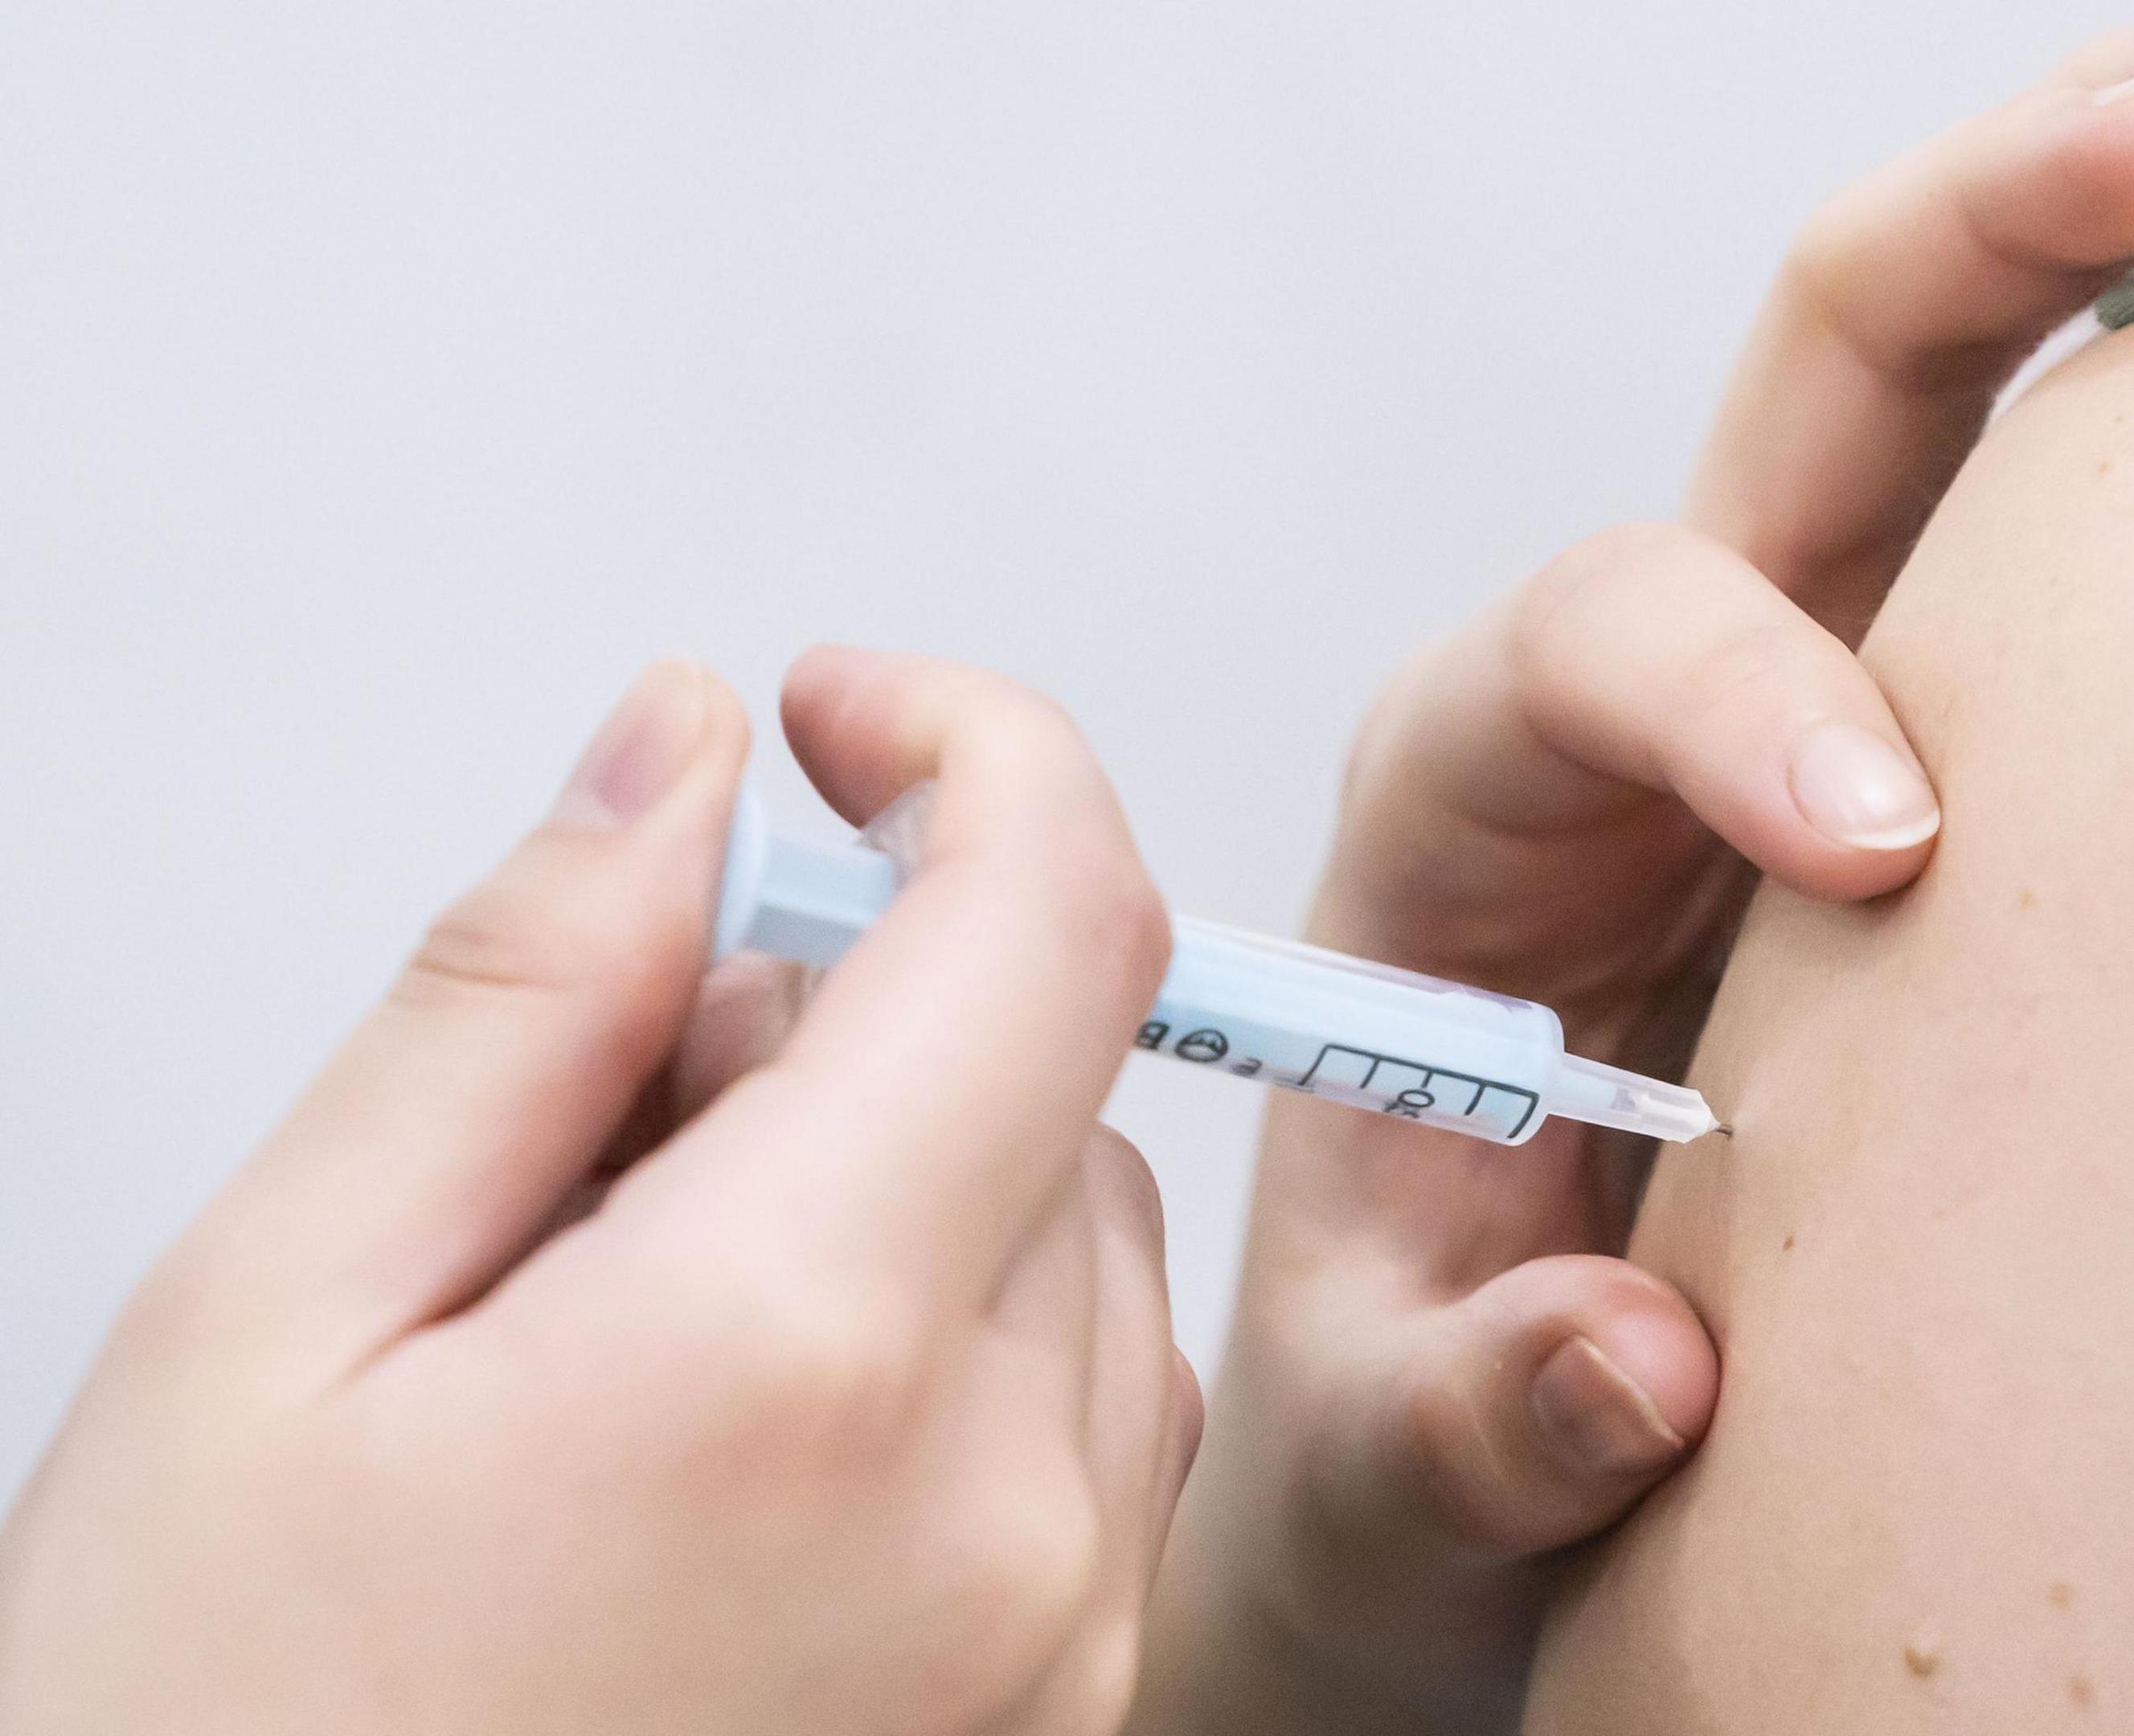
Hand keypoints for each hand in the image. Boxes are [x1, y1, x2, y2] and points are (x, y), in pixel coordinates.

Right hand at [0, 650, 1203, 1735]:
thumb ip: (519, 1000)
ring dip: (900, 1201)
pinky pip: (1081, 1432)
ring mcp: (1058, 1648)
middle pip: (1056, 1089)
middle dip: (855, 1031)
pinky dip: (942, 1360)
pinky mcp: (1061, 1726)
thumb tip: (680, 757)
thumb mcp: (270, 1324)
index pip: (1051, 925)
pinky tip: (720, 1462)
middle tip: (590, 1148)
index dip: (971, 753)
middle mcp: (1003, 1522)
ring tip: (620, 1346)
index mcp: (802, 1370)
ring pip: (1077, 1254)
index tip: (846, 717)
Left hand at [1125, 3, 2133, 1730]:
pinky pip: (2073, 540)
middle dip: (1984, 231)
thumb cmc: (1396, 1446)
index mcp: (1460, 824)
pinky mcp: (1963, 764)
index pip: (1586, 649)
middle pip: (1805, 393)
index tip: (1896, 846)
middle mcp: (1645, 712)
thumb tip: (1637, 1368)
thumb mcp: (1378, 1476)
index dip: (1737, 696)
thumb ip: (1465, 1424)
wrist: (1456, 1480)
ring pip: (1960, 398)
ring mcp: (1821, 707)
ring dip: (2120, 217)